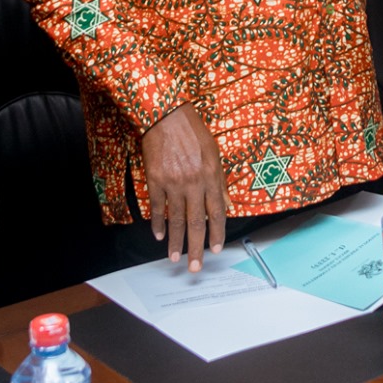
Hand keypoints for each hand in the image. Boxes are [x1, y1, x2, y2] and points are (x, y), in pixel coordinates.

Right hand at [139, 106, 227, 270]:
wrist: (166, 114)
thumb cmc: (193, 131)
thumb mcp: (214, 152)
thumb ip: (220, 181)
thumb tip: (226, 203)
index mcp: (212, 175)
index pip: (217, 212)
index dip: (217, 233)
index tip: (215, 249)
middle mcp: (194, 182)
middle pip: (196, 222)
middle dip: (197, 247)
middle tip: (196, 268)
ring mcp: (174, 182)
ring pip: (176, 219)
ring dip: (175, 242)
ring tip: (176, 258)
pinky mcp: (156, 180)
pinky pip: (158, 207)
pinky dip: (157, 223)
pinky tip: (158, 235)